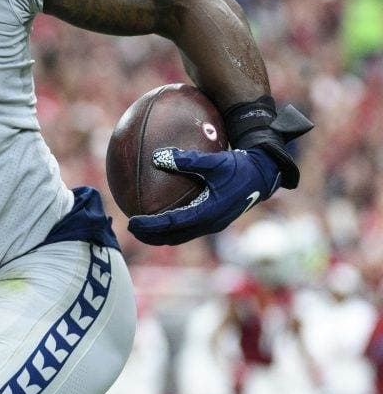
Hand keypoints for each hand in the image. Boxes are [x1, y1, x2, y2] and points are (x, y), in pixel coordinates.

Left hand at [127, 147, 280, 245]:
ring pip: (180, 236)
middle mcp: (209, 223)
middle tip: (130, 228)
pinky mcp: (214, 220)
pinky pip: (188, 228)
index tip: (131, 222)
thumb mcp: (215, 161)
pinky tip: (162, 213)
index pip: (172, 223)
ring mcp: (212, 224)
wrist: (263, 176)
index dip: (150, 226)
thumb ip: (187, 159)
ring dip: (160, 235)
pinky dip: (172, 227)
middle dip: (151, 236)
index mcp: (208, 212)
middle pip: (173, 237)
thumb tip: (158, 156)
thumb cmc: (239, 167)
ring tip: (141, 227)